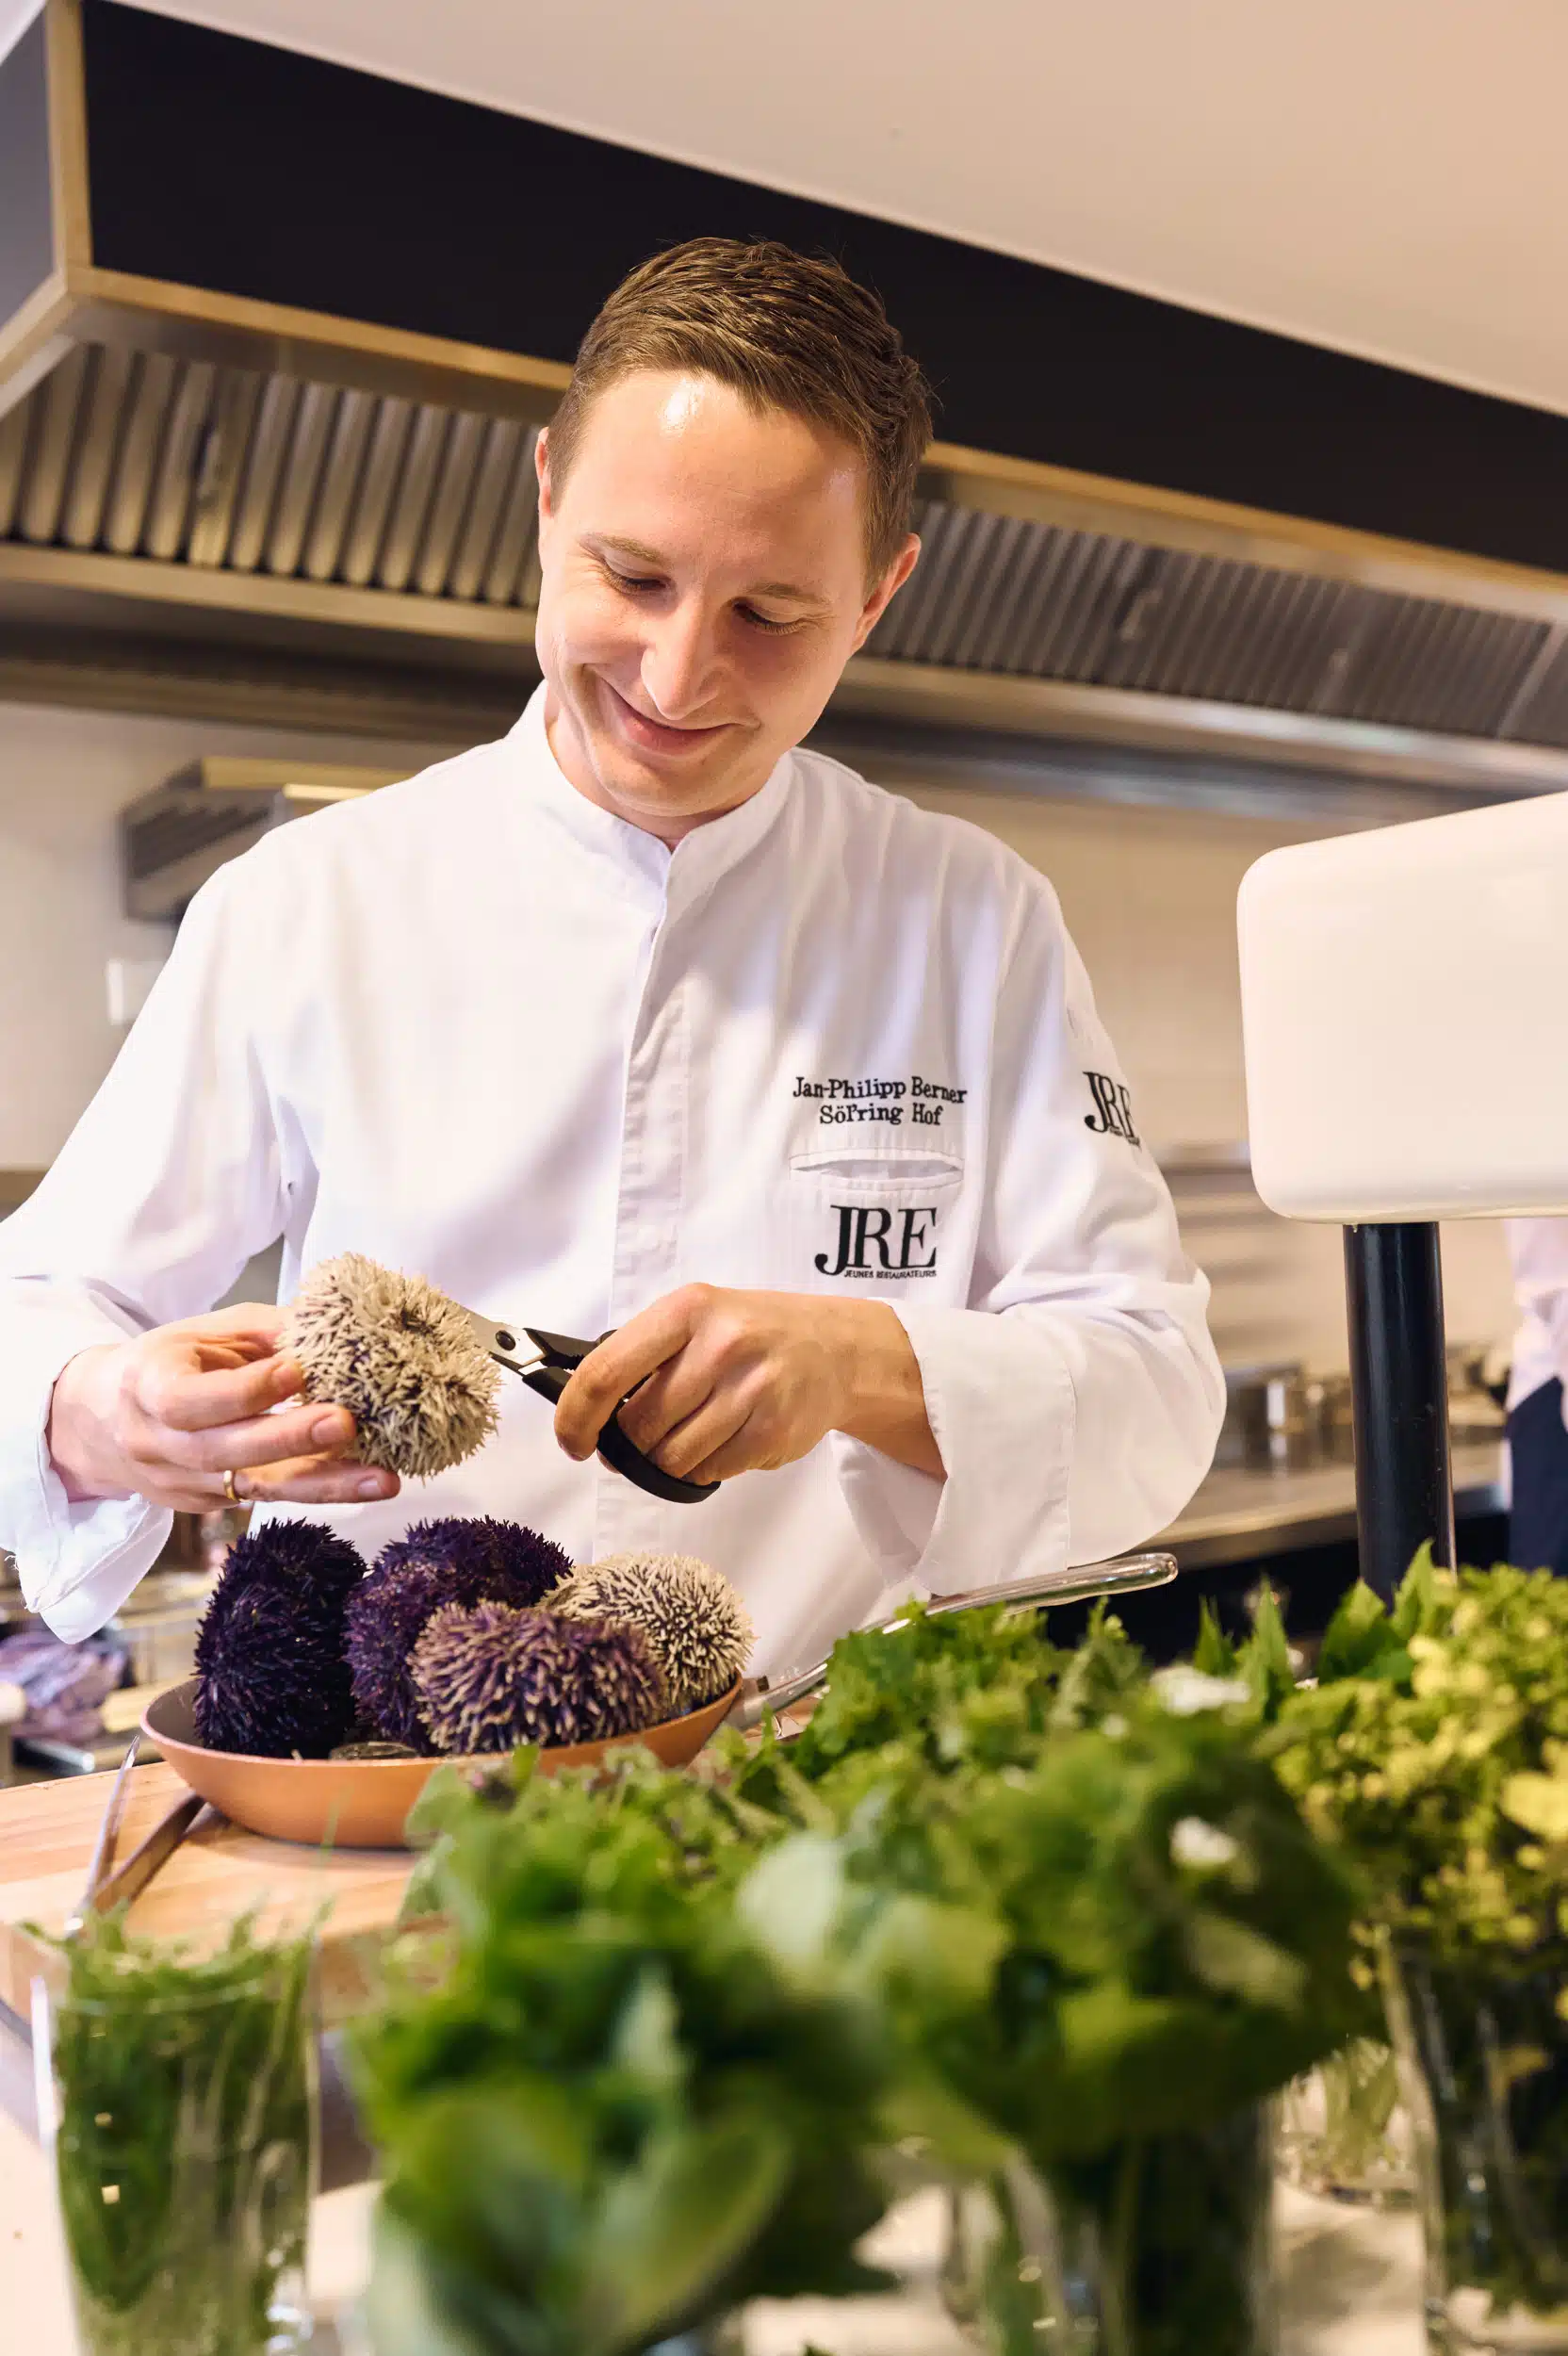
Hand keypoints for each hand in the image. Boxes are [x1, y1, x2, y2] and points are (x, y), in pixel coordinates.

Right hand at [46, 1304, 400, 1511]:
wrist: (103, 1423)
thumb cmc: (166, 1363)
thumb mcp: (201, 1332)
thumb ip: (262, 1332)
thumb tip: (334, 1324)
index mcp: (148, 1387)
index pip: (192, 1399)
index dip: (245, 1389)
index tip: (297, 1370)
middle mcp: (160, 1444)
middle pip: (226, 1452)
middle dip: (291, 1440)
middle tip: (348, 1423)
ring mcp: (182, 1484)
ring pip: (256, 1488)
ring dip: (324, 1485)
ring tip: (382, 1479)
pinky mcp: (207, 1507)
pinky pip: (266, 1498)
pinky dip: (317, 1489)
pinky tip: (363, 1481)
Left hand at [554, 1284, 942, 1485]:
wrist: (837, 1348)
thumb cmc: (754, 1334)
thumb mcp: (697, 1319)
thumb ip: (644, 1357)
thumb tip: (587, 1416)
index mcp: (687, 1311)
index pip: (605, 1371)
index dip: (574, 1416)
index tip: (572, 1440)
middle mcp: (719, 1345)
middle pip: (637, 1426)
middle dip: (627, 1446)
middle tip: (636, 1444)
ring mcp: (751, 1389)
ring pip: (671, 1457)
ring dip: (667, 1462)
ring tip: (689, 1437)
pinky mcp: (773, 1429)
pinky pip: (709, 1472)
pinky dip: (703, 1469)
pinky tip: (722, 1442)